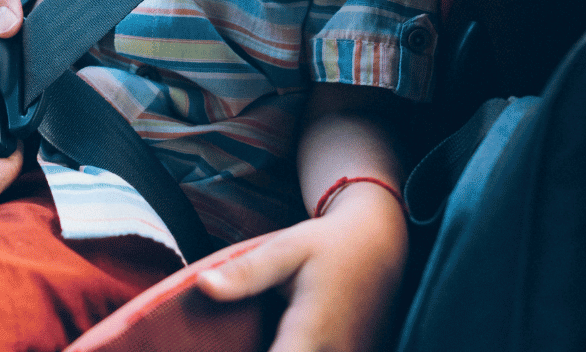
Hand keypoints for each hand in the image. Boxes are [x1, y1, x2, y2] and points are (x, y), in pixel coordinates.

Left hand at [196, 185, 407, 351]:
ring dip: (282, 351)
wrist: (382, 244)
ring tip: (262, 336)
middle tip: (238, 342)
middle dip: (254, 351)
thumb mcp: (286, 248)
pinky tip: (284, 339)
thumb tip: (203, 286)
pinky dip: (296, 350)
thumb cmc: (329, 245)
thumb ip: (246, 273)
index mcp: (312, 328)